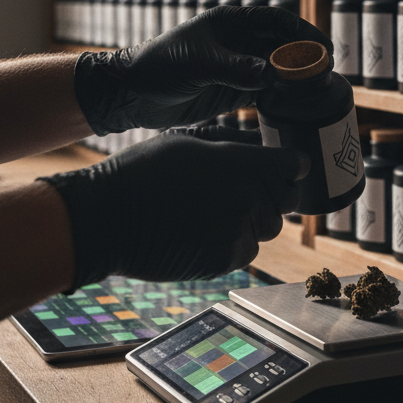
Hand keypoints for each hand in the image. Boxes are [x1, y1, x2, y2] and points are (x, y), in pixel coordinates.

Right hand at [41, 127, 304, 288]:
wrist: (108, 216)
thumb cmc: (143, 172)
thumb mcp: (189, 142)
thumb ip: (231, 149)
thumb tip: (257, 150)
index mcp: (242, 162)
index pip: (294, 166)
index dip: (291, 167)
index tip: (286, 169)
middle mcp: (248, 198)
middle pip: (286, 201)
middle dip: (272, 195)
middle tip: (245, 192)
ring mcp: (237, 232)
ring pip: (267, 229)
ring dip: (251, 221)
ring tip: (215, 212)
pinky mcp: (223, 260)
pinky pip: (244, 252)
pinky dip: (233, 244)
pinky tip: (204, 233)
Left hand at [73, 5, 332, 135]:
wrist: (133, 94)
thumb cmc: (159, 66)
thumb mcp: (197, 64)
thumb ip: (235, 69)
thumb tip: (271, 74)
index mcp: (231, 23)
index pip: (275, 21)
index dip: (302, 32)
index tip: (322, 47)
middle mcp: (238, 43)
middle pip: (282, 46)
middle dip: (305, 58)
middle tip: (326, 72)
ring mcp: (238, 68)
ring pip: (277, 71)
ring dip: (296, 80)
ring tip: (317, 92)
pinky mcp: (233, 92)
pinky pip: (265, 93)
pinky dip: (281, 99)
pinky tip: (296, 108)